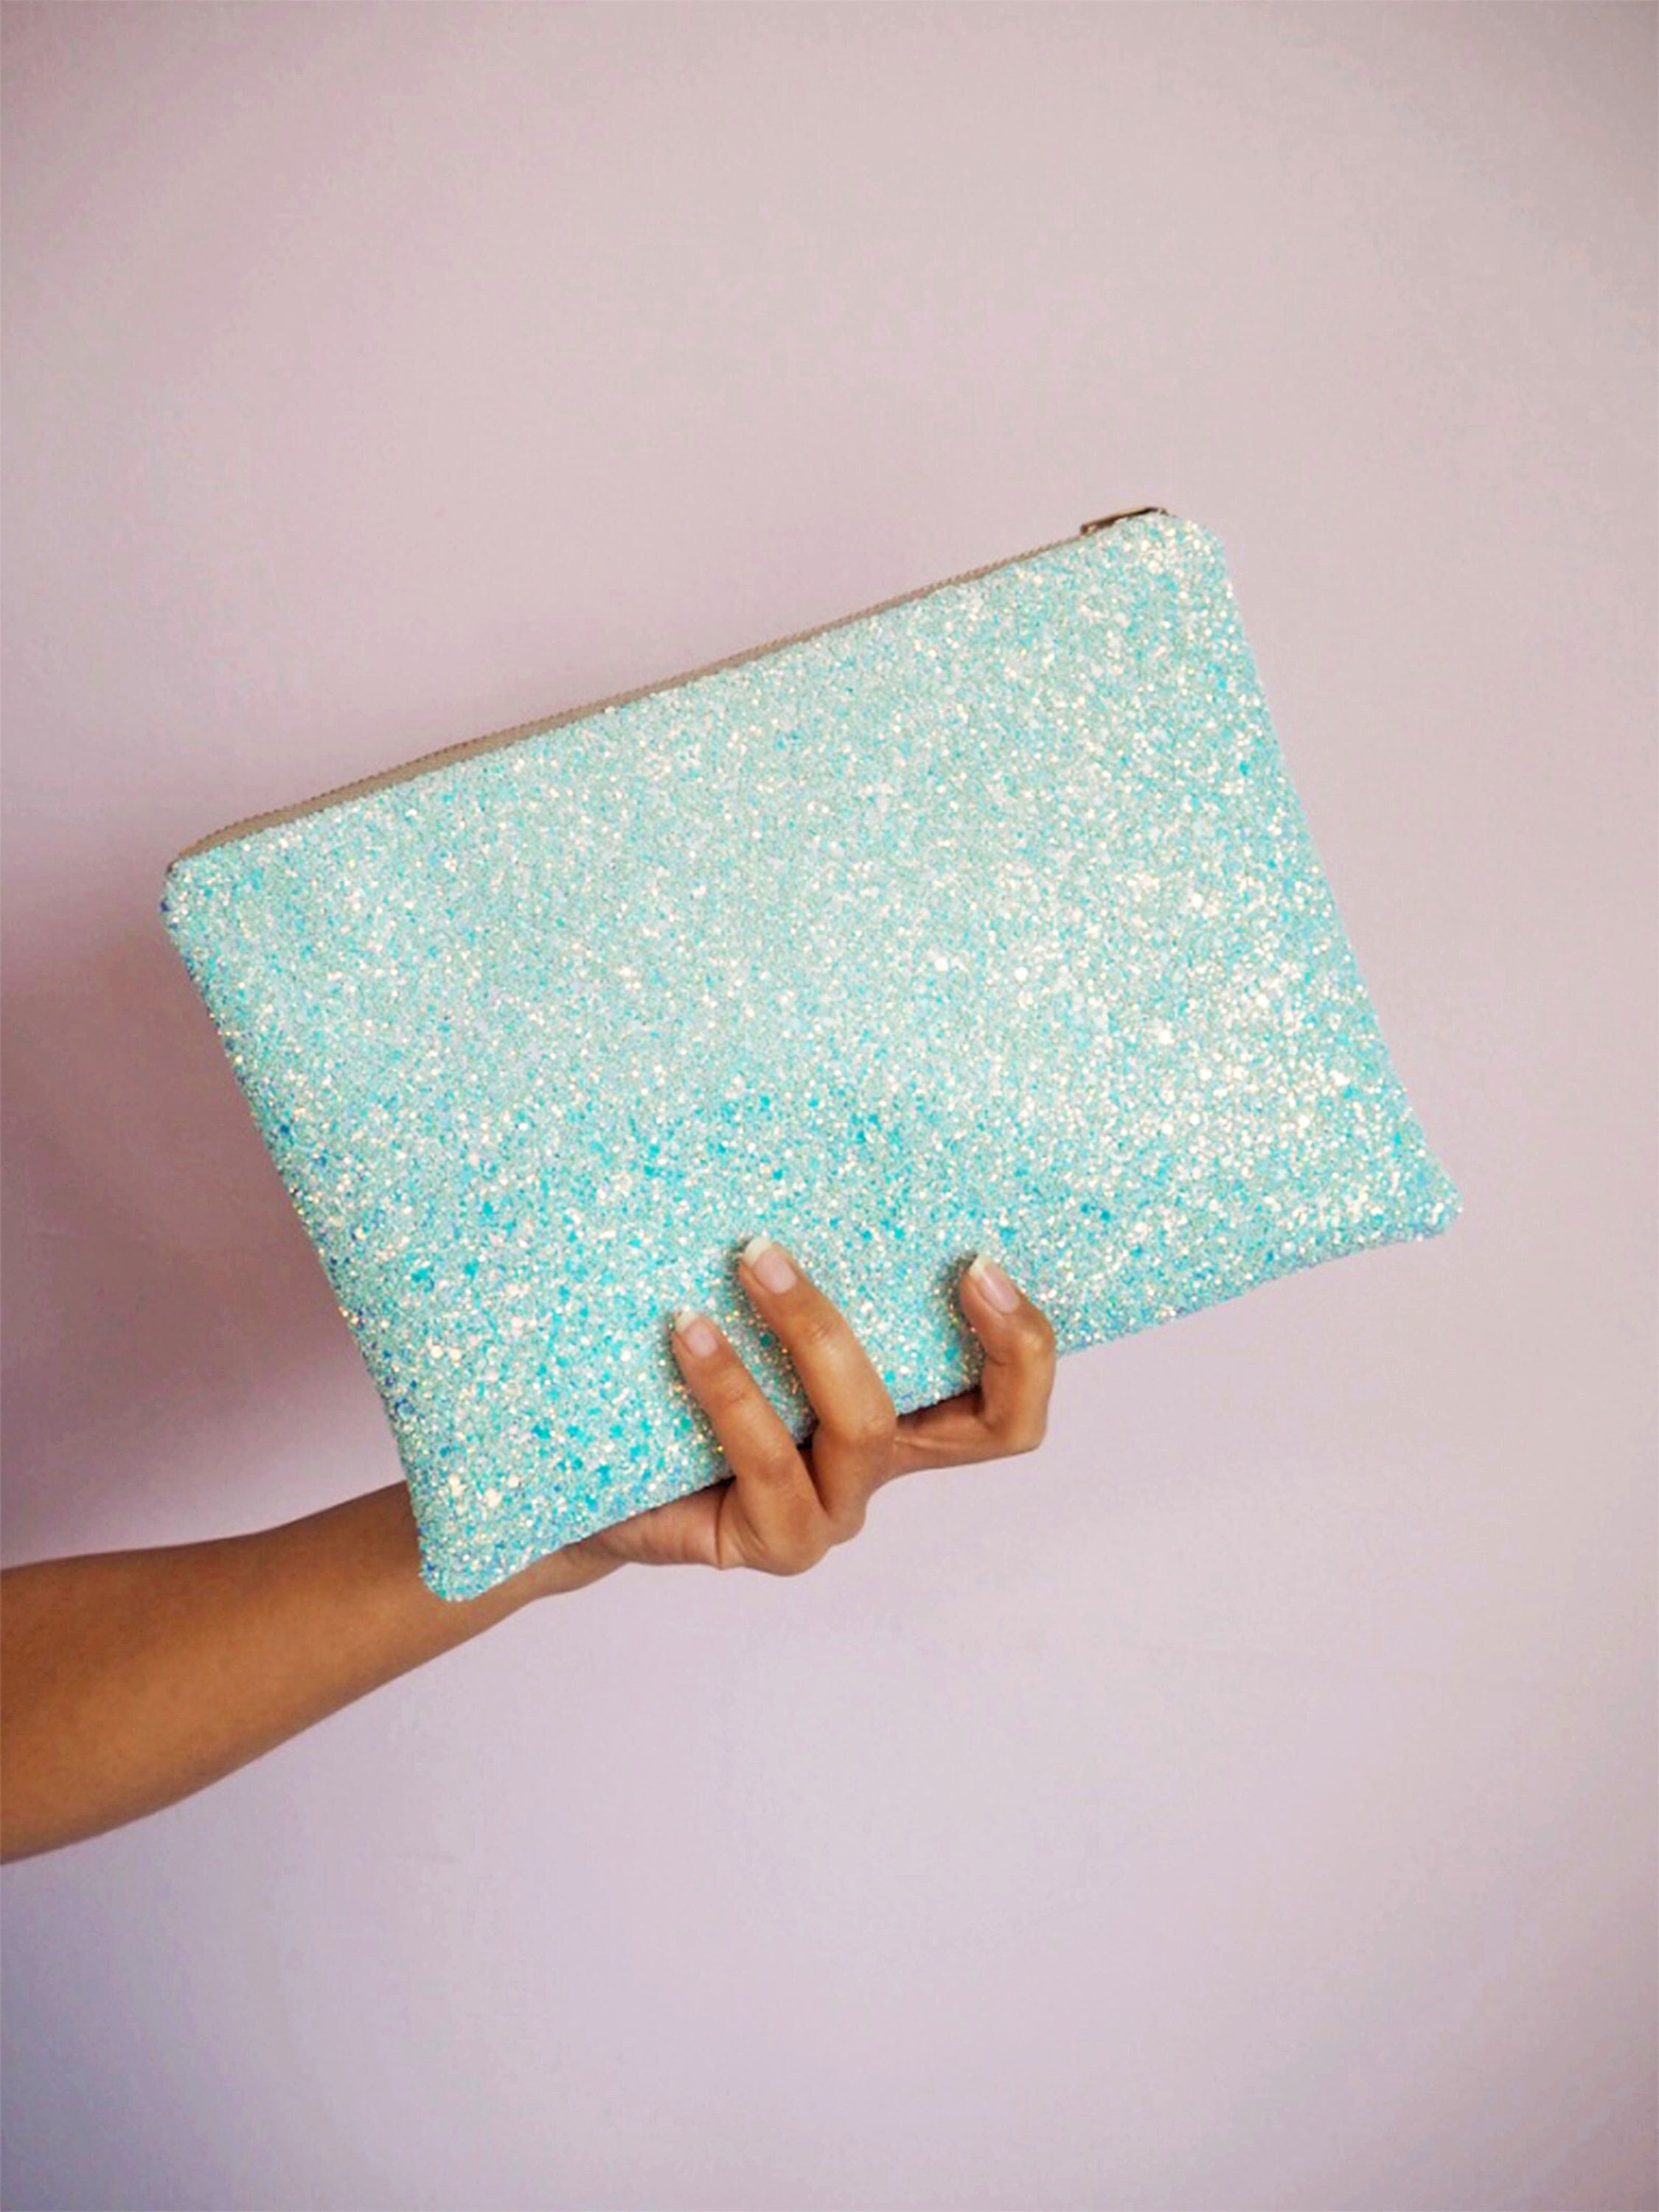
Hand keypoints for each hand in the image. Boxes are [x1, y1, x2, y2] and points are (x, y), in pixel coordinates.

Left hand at [566, 1240, 1056, 1573]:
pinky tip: (687, 1330)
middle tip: (960, 1262)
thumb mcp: (751, 1315)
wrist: (577, 1473)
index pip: (1011, 1402)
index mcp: (905, 1413)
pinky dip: (731, 1385)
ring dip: (816, 1329)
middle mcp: (882, 1465)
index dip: (1025, 1343)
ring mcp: (831, 1511)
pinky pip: (768, 1458)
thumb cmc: (673, 1376)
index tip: (983, 1259)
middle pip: (993, 1428)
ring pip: (866, 1425)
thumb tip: (808, 1136)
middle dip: (985, 1339)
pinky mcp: (766, 1539)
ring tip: (753, 1259)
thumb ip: (794, 1269)